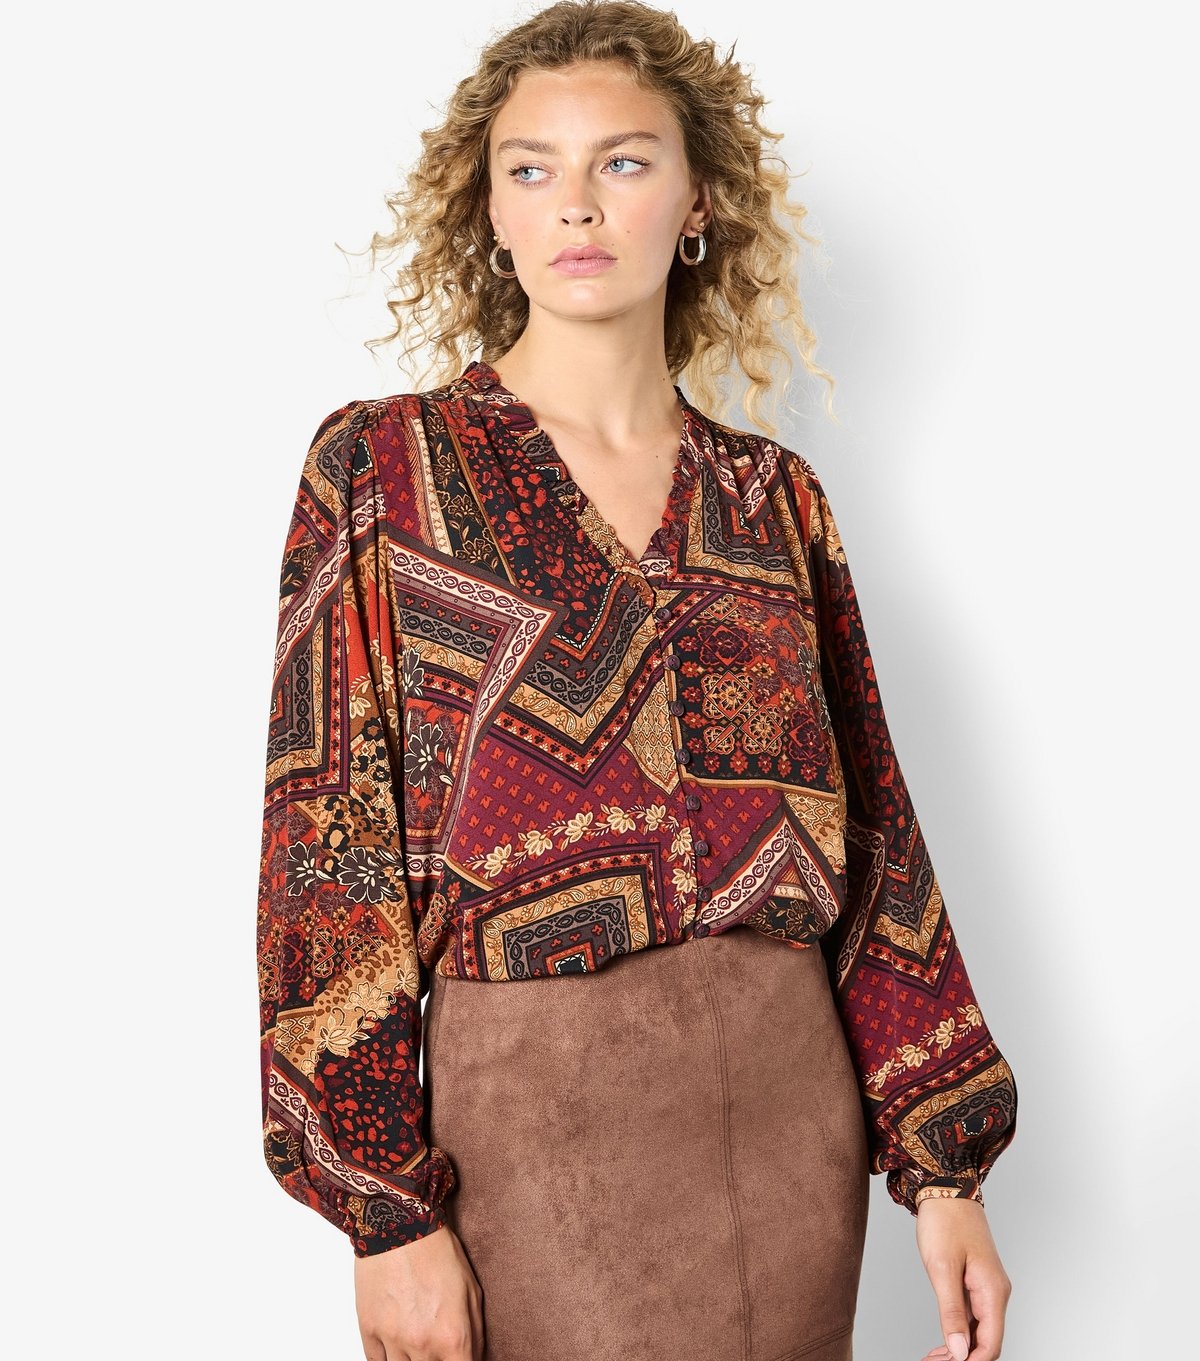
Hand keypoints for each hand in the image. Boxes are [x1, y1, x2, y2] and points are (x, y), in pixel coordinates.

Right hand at [354, 1224, 484, 1360]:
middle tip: (436, 1345)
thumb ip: (475, 1333)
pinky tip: (397, 1347)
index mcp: (453, 1336)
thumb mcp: (472, 1290)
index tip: (458, 1359)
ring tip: (418, 1344)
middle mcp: (422, 1344)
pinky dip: (387, 1360)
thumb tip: (473, 1358)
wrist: (399, 1222)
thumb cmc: (438, 1251)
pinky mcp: (369, 1330)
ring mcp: (393, 1340)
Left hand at [914, 1197, 1010, 1360]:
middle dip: (962, 1358)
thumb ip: (952, 1311)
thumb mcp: (942, 1268)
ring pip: (979, 1330)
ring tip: (933, 1357)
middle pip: (986, 1341)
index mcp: (992, 1291)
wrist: (946, 1186)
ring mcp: (987, 1287)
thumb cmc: (944, 1222)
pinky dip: (959, 1331)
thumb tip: (959, 1351)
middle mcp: (995, 1292)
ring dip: (959, 1348)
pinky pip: (973, 1315)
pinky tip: (942, 1340)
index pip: (989, 1345)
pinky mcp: (976, 1280)